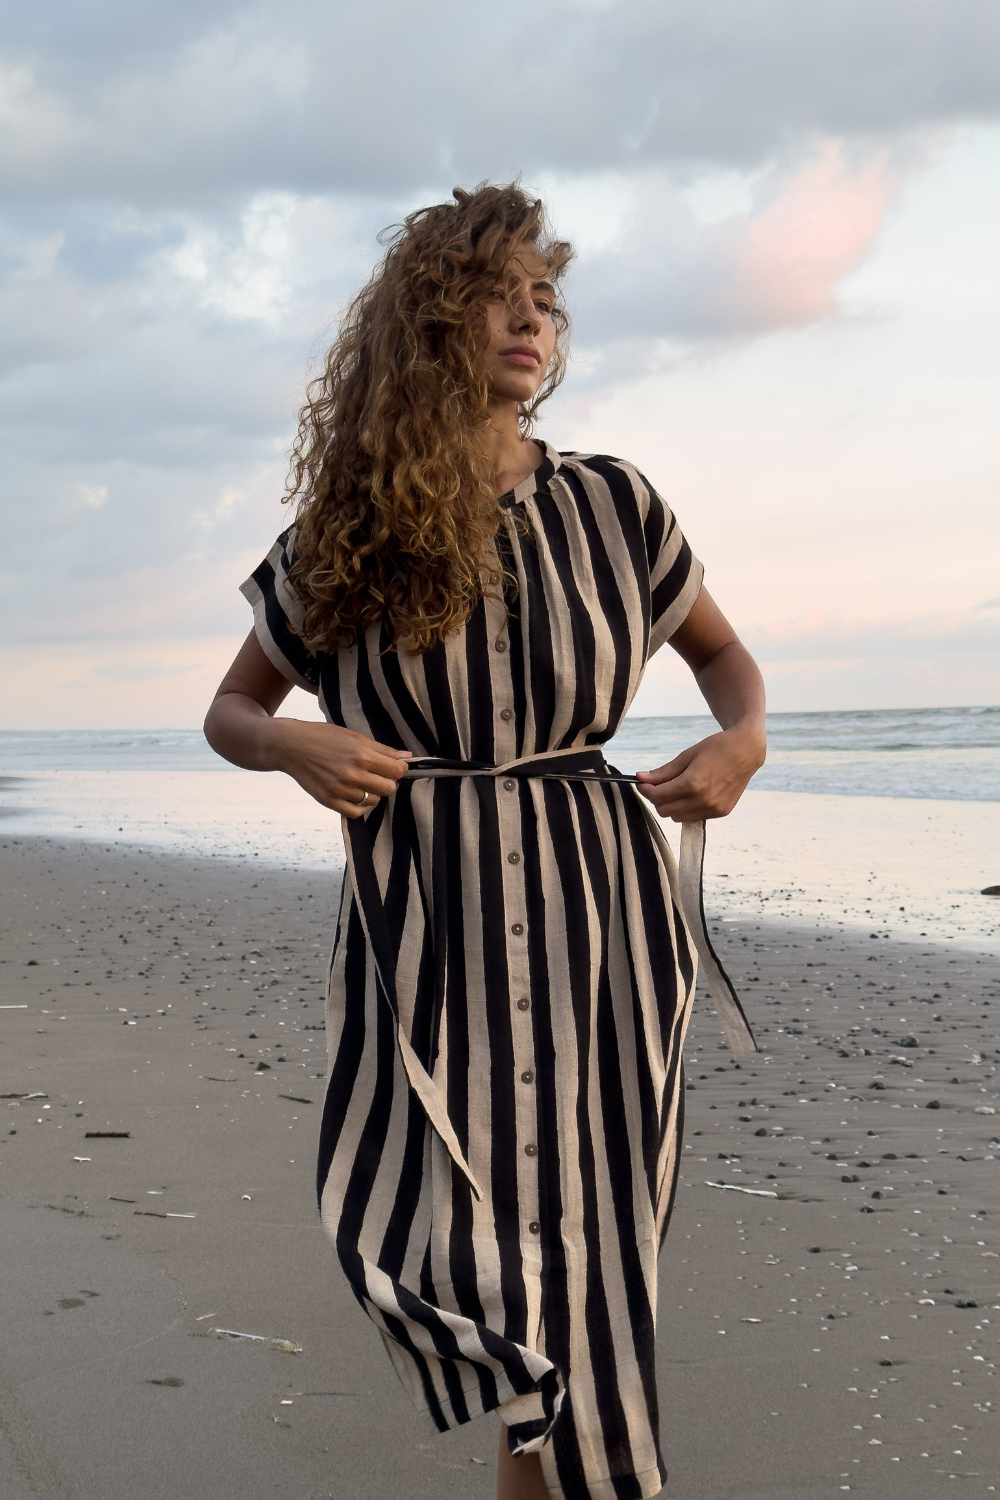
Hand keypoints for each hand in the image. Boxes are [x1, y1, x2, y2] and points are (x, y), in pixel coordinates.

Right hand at [267, 719, 411, 818]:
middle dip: (387, 781)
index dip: (399, 769)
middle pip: (388, 789)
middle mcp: (352, 774)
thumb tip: (408, 757)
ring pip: (373, 801)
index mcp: (361, 755)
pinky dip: (360, 806)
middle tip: (377, 774)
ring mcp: (339, 790)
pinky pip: (356, 813)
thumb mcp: (355, 736)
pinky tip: (356, 795)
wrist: (291, 746)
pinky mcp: (328, 801)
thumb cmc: (323, 737)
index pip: (397, 771)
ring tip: (361, 781)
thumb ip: (383, 750)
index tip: (393, 766)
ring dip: (371, 792)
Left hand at [634, 724, 764, 821]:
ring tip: (677, 788)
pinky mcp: (721, 812)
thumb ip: (664, 771)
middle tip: (658, 785)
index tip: (641, 782)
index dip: (645, 790)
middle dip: (657, 798)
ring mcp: (713, 809)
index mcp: (692, 784)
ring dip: (671, 805)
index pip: (657, 796)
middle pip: (665, 810)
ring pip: (678, 817)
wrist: (747, 750)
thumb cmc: (717, 748)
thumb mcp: (687, 756)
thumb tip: (641, 778)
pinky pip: (693, 817)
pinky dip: (687, 808)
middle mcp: (703, 800)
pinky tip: (693, 793)